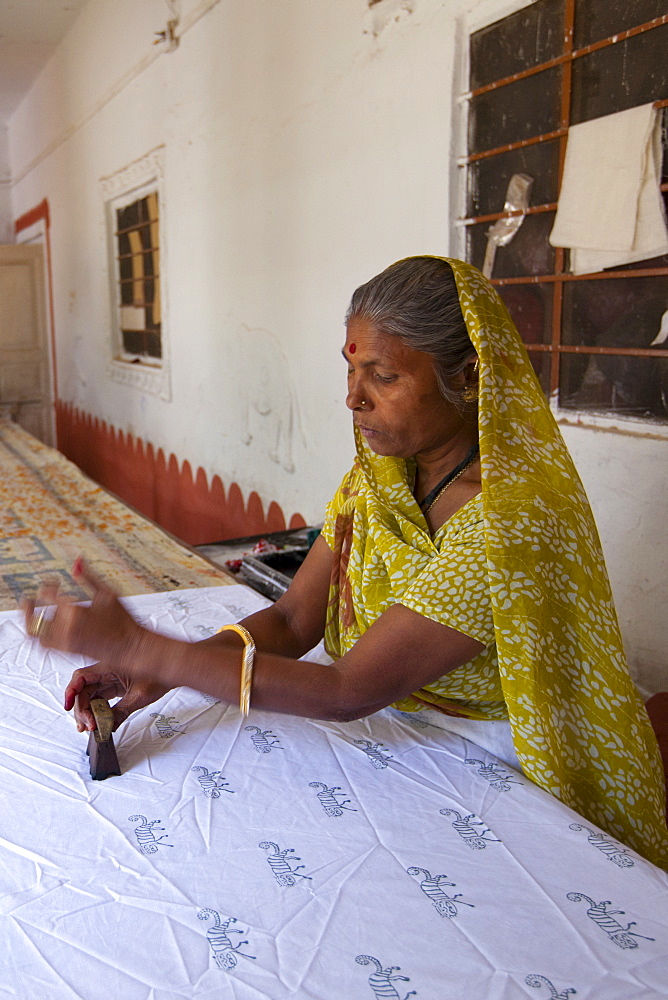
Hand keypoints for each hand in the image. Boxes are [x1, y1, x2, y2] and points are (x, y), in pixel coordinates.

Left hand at [23, 559, 145, 668]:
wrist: (129, 647)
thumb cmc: (122, 620)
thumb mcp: (107, 593)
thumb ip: (89, 576)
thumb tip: (76, 561)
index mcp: (75, 611)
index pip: (48, 595)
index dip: (48, 585)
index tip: (55, 581)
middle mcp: (66, 628)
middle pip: (35, 617)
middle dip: (28, 607)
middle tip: (29, 599)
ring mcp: (65, 642)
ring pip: (36, 634)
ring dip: (31, 621)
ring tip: (33, 612)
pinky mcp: (67, 651)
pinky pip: (44, 645)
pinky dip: (40, 635)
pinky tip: (46, 625)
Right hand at [64, 668, 169, 732]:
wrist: (172, 669)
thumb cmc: (159, 673)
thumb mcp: (140, 695)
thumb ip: (122, 711)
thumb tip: (108, 726)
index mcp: (109, 666)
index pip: (81, 677)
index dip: (70, 691)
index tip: (68, 707)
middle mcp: (106, 671)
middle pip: (83, 690)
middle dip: (82, 710)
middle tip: (89, 726)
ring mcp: (109, 679)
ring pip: (90, 696)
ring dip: (88, 712)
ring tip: (91, 728)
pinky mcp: (114, 686)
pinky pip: (100, 698)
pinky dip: (97, 710)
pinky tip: (98, 722)